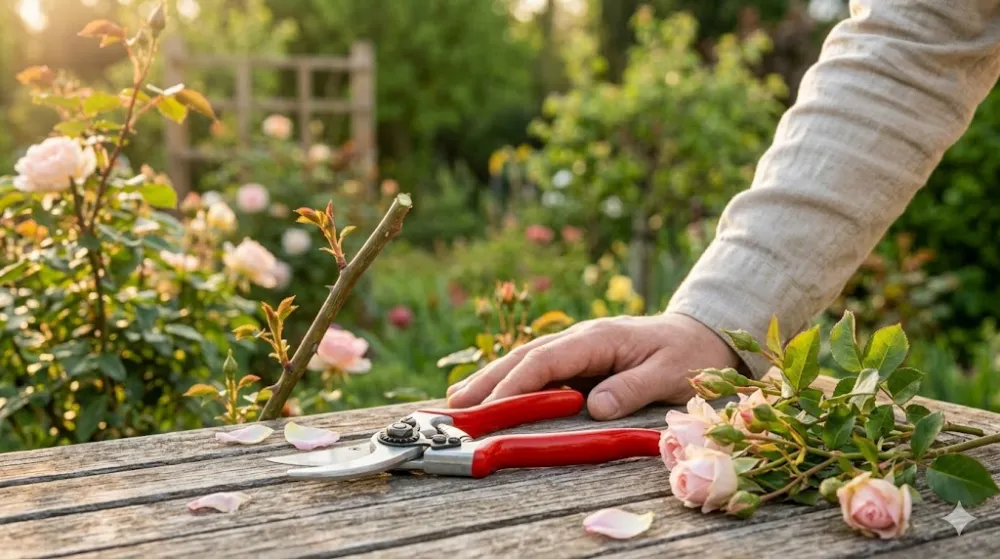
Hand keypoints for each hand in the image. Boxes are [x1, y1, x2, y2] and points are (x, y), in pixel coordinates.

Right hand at [445, 312, 741, 419]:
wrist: (699, 334)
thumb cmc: (687, 354)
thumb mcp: (669, 373)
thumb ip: (632, 387)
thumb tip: (592, 406)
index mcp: (598, 337)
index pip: (546, 360)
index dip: (515, 384)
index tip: (490, 407)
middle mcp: (579, 338)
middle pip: (524, 357)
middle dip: (488, 381)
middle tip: (454, 407)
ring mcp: (575, 346)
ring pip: (524, 361)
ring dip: (490, 380)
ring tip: (456, 401)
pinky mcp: (576, 358)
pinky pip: (535, 368)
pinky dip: (508, 380)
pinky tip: (488, 394)